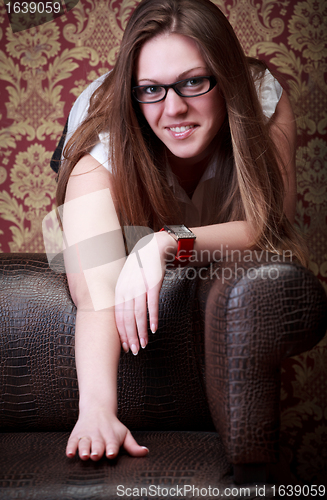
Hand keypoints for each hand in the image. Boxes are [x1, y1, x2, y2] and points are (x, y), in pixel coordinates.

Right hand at [66, 408, 148, 460]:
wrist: (97, 409)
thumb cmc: (112, 427)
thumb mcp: (124, 434)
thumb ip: (133, 446)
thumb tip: (146, 452)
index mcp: (111, 437)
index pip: (112, 443)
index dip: (112, 448)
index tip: (111, 454)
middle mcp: (98, 436)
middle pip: (97, 444)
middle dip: (97, 450)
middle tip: (96, 455)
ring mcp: (86, 436)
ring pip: (84, 443)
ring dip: (84, 449)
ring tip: (84, 455)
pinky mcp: (76, 436)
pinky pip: (72, 442)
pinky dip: (70, 448)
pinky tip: (70, 454)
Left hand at [115, 231, 176, 354]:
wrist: (153, 248)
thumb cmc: (141, 267)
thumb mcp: (128, 281)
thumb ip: (125, 297)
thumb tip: (125, 316)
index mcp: (119, 291)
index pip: (118, 317)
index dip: (121, 334)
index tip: (125, 347)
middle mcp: (127, 290)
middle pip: (127, 319)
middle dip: (130, 337)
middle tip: (134, 351)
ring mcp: (139, 287)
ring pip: (138, 314)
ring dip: (140, 332)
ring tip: (143, 345)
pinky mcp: (153, 284)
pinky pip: (152, 304)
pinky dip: (152, 318)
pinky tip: (153, 329)